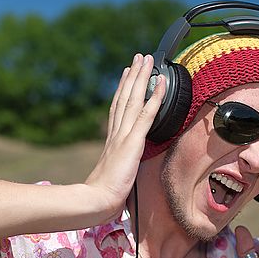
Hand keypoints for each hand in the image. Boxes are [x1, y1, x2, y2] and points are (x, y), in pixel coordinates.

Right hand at [84, 53, 164, 219]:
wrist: (97, 199)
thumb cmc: (103, 194)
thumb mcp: (114, 175)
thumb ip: (119, 166)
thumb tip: (124, 170)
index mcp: (112, 140)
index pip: (119, 108)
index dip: (123, 89)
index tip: (128, 74)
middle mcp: (117, 132)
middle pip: (125, 97)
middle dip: (133, 76)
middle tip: (139, 57)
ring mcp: (124, 135)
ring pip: (134, 99)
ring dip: (142, 78)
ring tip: (148, 60)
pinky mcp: (133, 142)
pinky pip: (147, 115)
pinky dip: (155, 97)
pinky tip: (161, 84)